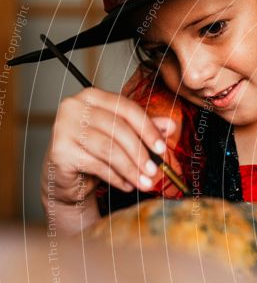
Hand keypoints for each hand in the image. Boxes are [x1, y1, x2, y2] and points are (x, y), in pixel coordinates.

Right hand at [43, 87, 175, 206]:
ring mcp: (63, 127)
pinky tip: (127, 185)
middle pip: (118, 128)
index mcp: (93, 96)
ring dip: (131, 169)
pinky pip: (95, 164)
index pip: (127, 108)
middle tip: (154, 172)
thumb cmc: (98, 152)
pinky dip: (116, 178)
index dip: (148, 129)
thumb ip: (146, 128)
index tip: (163, 149)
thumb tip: (171, 125)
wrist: (70, 177)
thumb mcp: (124, 137)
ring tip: (145, 183)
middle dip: (140, 153)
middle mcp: (75, 107)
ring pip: (108, 148)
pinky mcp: (59, 150)